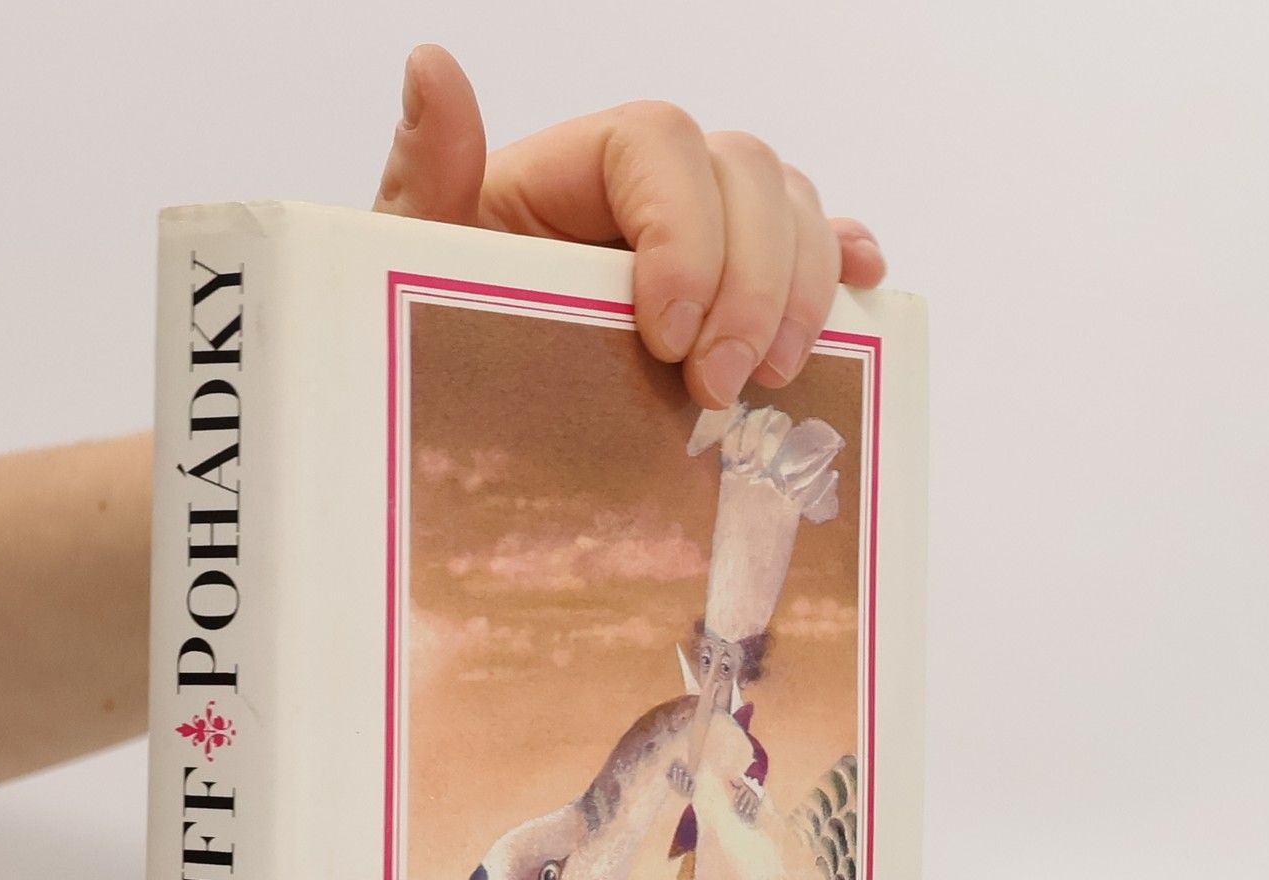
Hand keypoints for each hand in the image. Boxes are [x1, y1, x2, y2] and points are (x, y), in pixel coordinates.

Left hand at [373, 45, 886, 411]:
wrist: (458, 423)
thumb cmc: (428, 343)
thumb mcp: (409, 268)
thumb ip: (423, 176)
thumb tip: (431, 66)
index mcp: (572, 170)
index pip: (658, 143)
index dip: (683, 231)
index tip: (665, 335)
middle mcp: (647, 192)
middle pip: (745, 173)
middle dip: (754, 282)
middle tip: (722, 388)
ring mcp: (703, 241)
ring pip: (792, 210)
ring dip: (803, 290)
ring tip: (773, 379)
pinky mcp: (736, 296)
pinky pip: (813, 252)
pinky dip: (841, 267)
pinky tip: (858, 294)